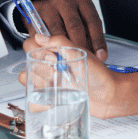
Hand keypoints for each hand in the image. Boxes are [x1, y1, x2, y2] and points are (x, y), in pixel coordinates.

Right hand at [18, 0, 106, 60]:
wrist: (46, 9)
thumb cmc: (69, 20)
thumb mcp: (83, 22)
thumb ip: (89, 37)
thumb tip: (98, 58)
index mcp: (82, 2)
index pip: (93, 21)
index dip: (97, 40)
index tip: (101, 56)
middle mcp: (66, 2)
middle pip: (75, 26)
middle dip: (80, 47)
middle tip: (83, 62)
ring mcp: (50, 8)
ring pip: (58, 32)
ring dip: (63, 49)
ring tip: (69, 63)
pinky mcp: (35, 18)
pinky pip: (42, 36)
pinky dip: (48, 49)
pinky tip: (53, 58)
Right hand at [22, 34, 137, 118]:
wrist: (109, 97)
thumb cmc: (100, 74)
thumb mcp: (80, 52)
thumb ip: (59, 41)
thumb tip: (39, 36)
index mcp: (56, 52)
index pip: (31, 45)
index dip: (37, 51)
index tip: (52, 57)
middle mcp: (50, 66)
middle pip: (27, 63)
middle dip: (40, 69)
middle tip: (57, 73)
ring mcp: (50, 82)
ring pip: (27, 81)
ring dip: (39, 84)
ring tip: (57, 86)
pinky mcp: (51, 98)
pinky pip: (34, 100)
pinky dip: (38, 102)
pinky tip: (52, 101)